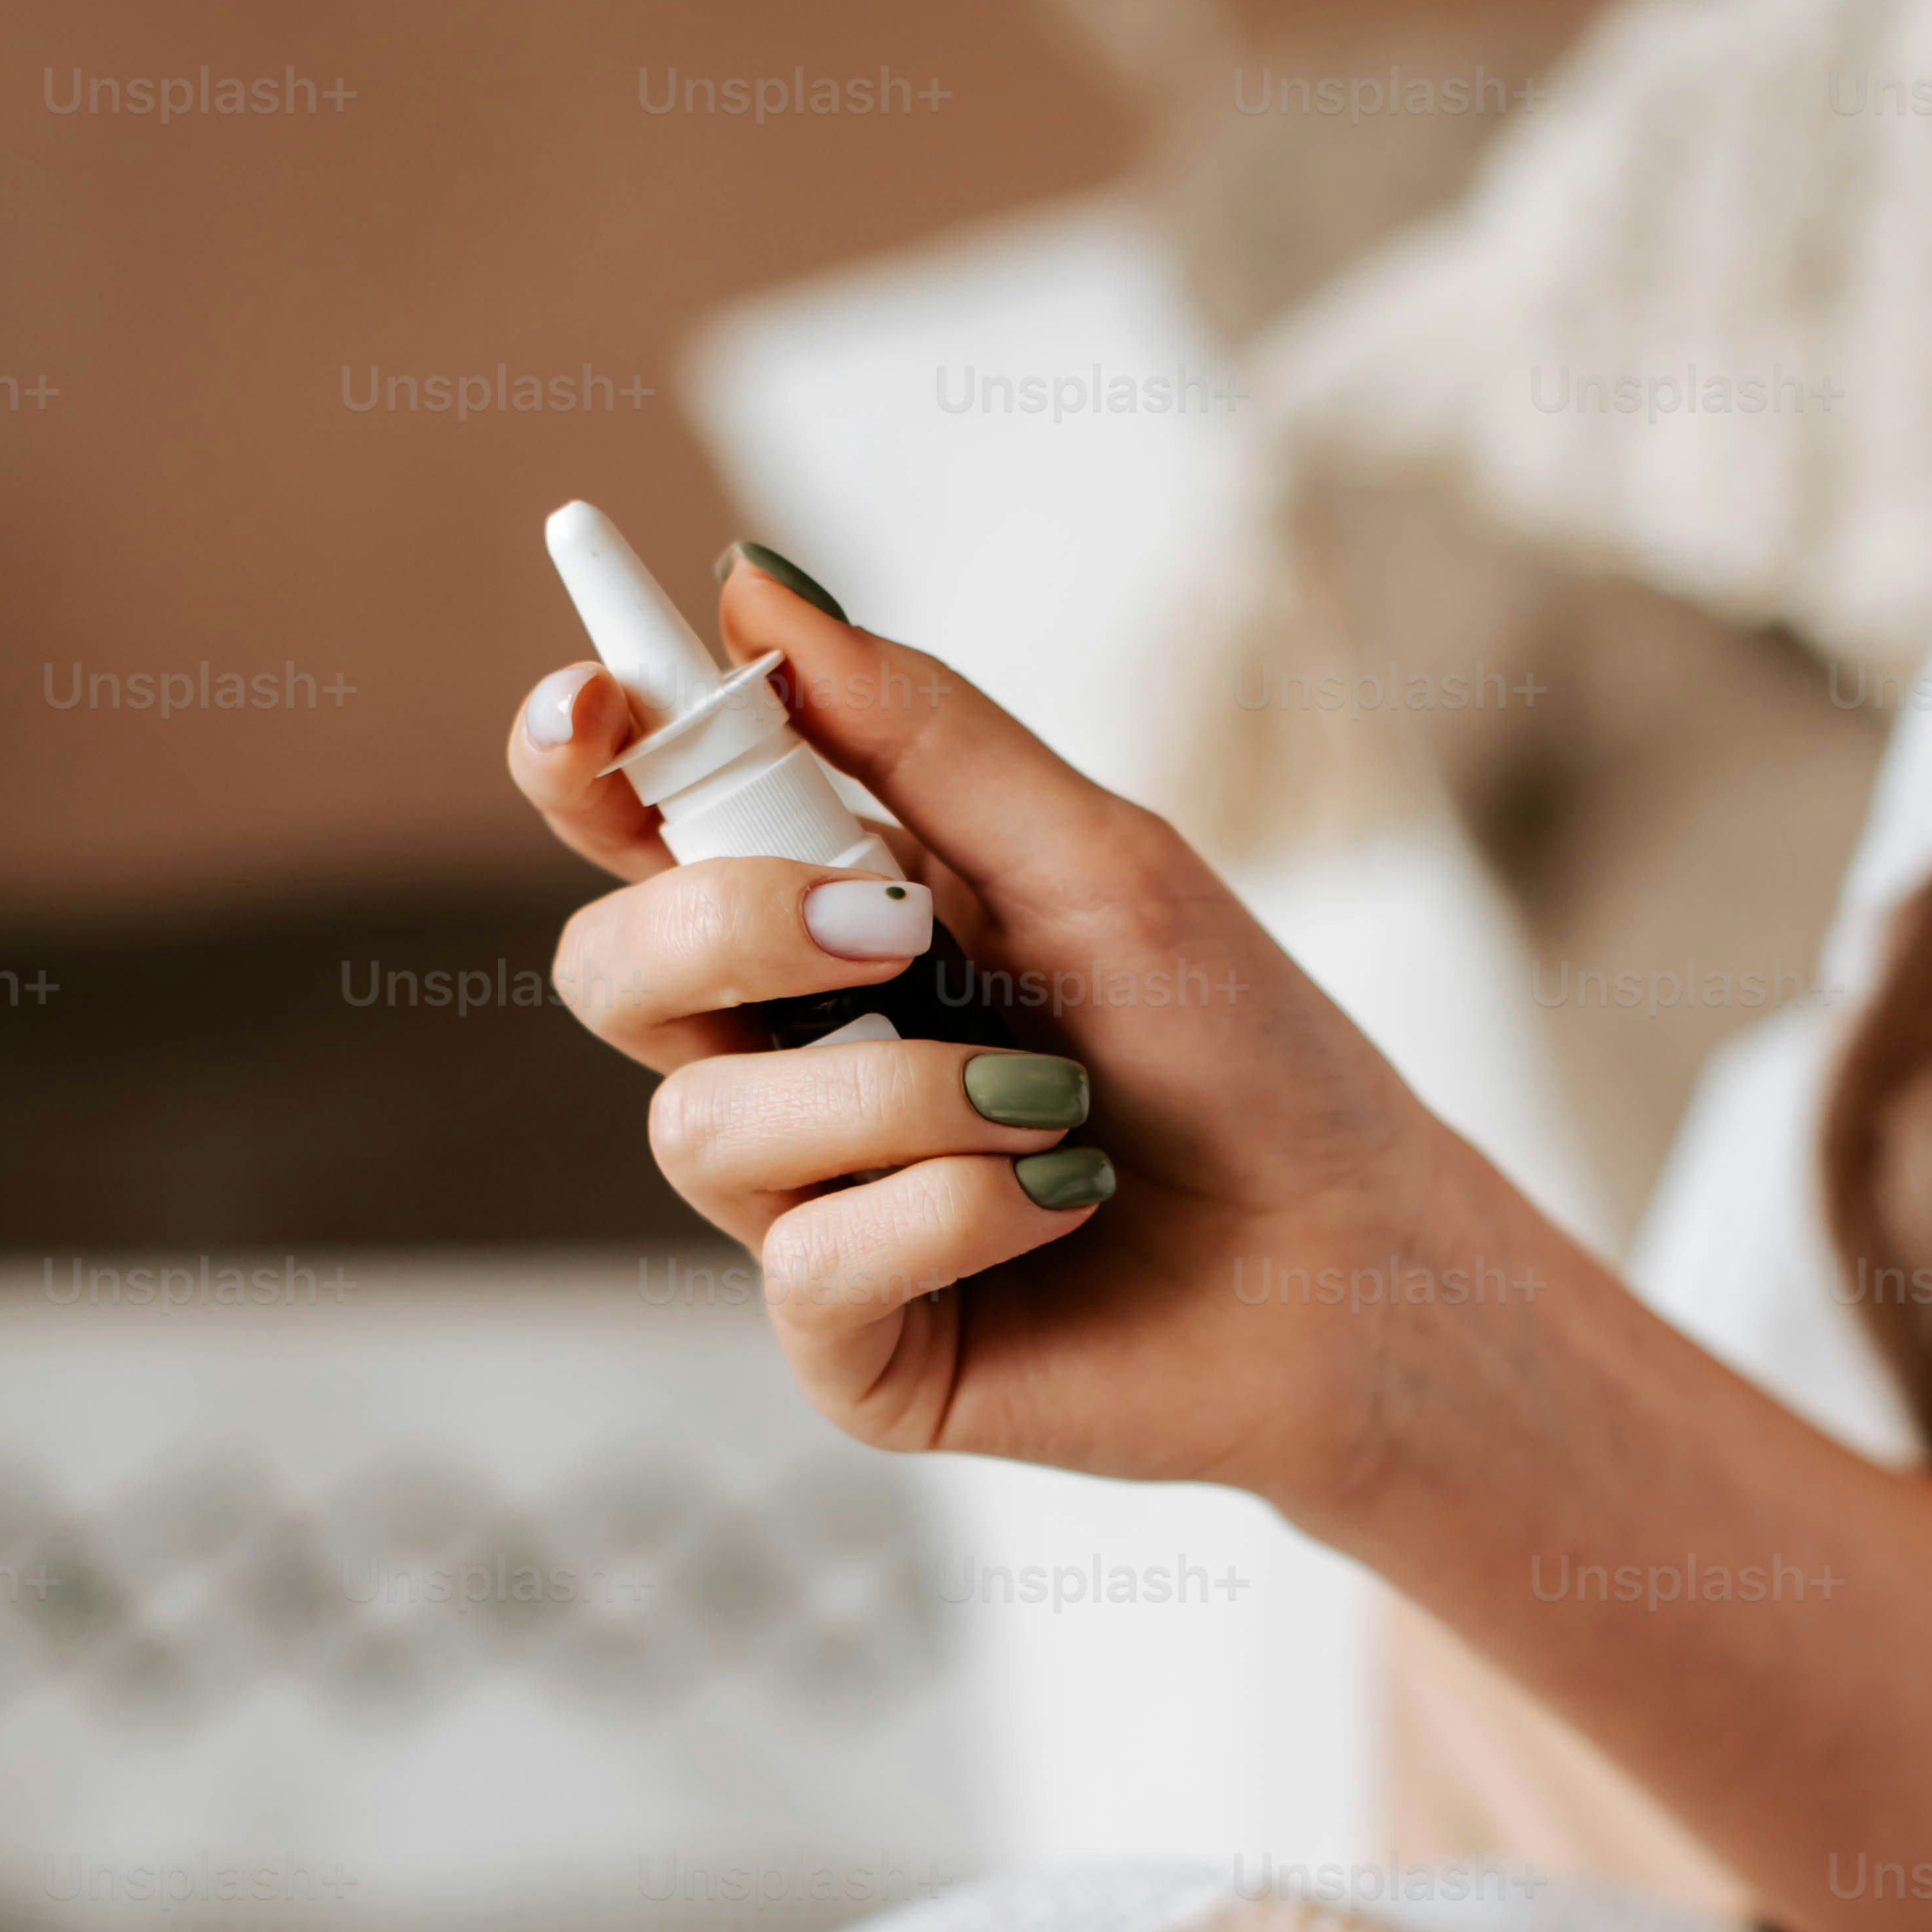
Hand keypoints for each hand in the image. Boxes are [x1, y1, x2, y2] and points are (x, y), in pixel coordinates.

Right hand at [509, 557, 1520, 1523]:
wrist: (1353, 1251)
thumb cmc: (1239, 1046)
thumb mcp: (1094, 856)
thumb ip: (918, 730)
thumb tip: (751, 587)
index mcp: (825, 915)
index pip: (633, 826)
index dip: (577, 758)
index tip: (592, 704)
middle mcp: (786, 1057)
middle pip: (610, 971)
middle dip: (727, 925)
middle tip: (895, 926)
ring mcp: (807, 1208)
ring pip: (704, 1128)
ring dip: (897, 1093)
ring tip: (1054, 1103)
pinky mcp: (853, 1345)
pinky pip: (811, 1267)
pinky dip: (956, 1211)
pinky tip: (1063, 1198)